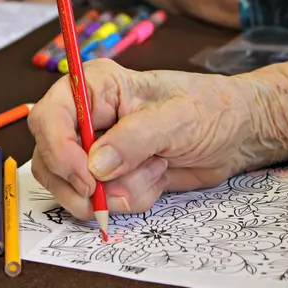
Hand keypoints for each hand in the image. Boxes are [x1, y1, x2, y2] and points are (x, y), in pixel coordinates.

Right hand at [27, 59, 283, 220]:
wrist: (237, 134)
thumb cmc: (212, 109)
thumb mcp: (177, 119)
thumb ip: (134, 139)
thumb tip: (95, 166)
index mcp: (98, 87)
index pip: (50, 115)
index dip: (59, 149)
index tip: (87, 179)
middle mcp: (90, 117)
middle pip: (50, 157)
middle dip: (81, 184)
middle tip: (114, 193)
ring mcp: (98, 149)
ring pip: (73, 186)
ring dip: (116, 192)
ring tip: (155, 170)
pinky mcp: (112, 175)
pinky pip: (102, 199)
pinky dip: (130, 198)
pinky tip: (157, 176)